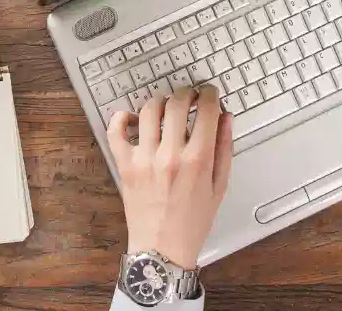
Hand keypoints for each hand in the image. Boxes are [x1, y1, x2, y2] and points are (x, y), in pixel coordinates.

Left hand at [107, 85, 233, 269]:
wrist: (162, 249)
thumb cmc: (193, 222)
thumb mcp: (219, 187)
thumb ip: (224, 149)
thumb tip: (225, 117)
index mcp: (198, 160)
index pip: (205, 110)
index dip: (209, 94)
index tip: (209, 94)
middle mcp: (170, 155)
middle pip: (176, 103)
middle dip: (186, 93)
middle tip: (189, 96)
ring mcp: (144, 158)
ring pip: (149, 110)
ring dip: (160, 101)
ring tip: (166, 107)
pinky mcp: (124, 165)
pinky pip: (116, 131)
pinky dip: (122, 118)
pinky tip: (133, 119)